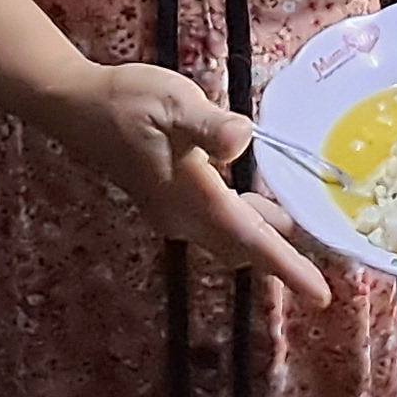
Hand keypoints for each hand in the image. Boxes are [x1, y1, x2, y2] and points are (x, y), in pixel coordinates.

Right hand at [47, 61, 333, 306]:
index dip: (288, 266)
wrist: (75, 108)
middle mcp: (183, 216)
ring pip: (229, 237)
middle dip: (280, 252)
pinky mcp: (165, 205)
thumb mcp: (173, 102)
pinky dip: (241, 220)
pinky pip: (213, 226)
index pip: (250, 238)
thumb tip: (242, 139)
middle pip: (244, 246)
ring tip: (293, 216)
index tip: (321, 295)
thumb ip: (209, 125)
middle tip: (319, 244)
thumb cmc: (127, 101)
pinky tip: (251, 193)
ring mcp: (171, 214)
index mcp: (193, 195)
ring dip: (260, 233)